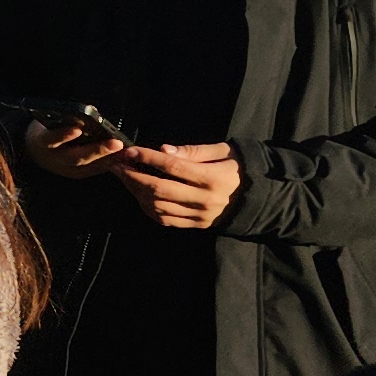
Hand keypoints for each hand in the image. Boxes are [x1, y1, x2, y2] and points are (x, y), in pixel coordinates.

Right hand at [25, 117, 127, 180]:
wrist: (37, 152)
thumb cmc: (47, 130)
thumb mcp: (49, 122)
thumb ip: (64, 119)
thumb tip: (89, 112)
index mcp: (42, 143)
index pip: (51, 139)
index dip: (63, 135)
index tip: (76, 129)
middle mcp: (53, 159)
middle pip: (75, 157)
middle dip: (97, 150)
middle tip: (116, 143)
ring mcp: (65, 170)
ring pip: (87, 166)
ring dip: (108, 158)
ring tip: (124, 150)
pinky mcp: (76, 174)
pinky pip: (93, 170)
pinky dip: (108, 163)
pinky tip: (121, 156)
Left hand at [116, 142, 240, 230]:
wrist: (257, 195)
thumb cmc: (237, 167)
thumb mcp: (222, 151)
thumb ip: (193, 151)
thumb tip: (164, 150)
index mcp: (213, 178)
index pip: (174, 167)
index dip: (149, 158)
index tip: (131, 151)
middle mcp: (205, 199)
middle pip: (160, 189)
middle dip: (134, 176)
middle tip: (118, 165)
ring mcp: (200, 215)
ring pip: (158, 207)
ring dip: (136, 192)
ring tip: (125, 178)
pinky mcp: (197, 225)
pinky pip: (165, 220)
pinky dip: (148, 208)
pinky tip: (139, 194)